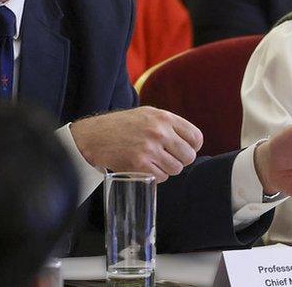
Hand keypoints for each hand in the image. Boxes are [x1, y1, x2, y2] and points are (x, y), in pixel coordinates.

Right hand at [69, 106, 202, 181]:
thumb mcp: (147, 114)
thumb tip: (190, 141)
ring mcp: (149, 149)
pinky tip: (145, 167)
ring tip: (154, 162)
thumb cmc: (122, 125)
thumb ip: (168, 124)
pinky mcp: (140, 165)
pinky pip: (161, 177)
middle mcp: (159, 132)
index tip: (185, 150)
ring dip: (167, 169)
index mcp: (163, 117)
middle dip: (180, 160)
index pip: (196, 137)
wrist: (95, 136)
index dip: (193, 147)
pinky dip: (155, 176)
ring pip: (176, 169)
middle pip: (188, 156)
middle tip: (168, 158)